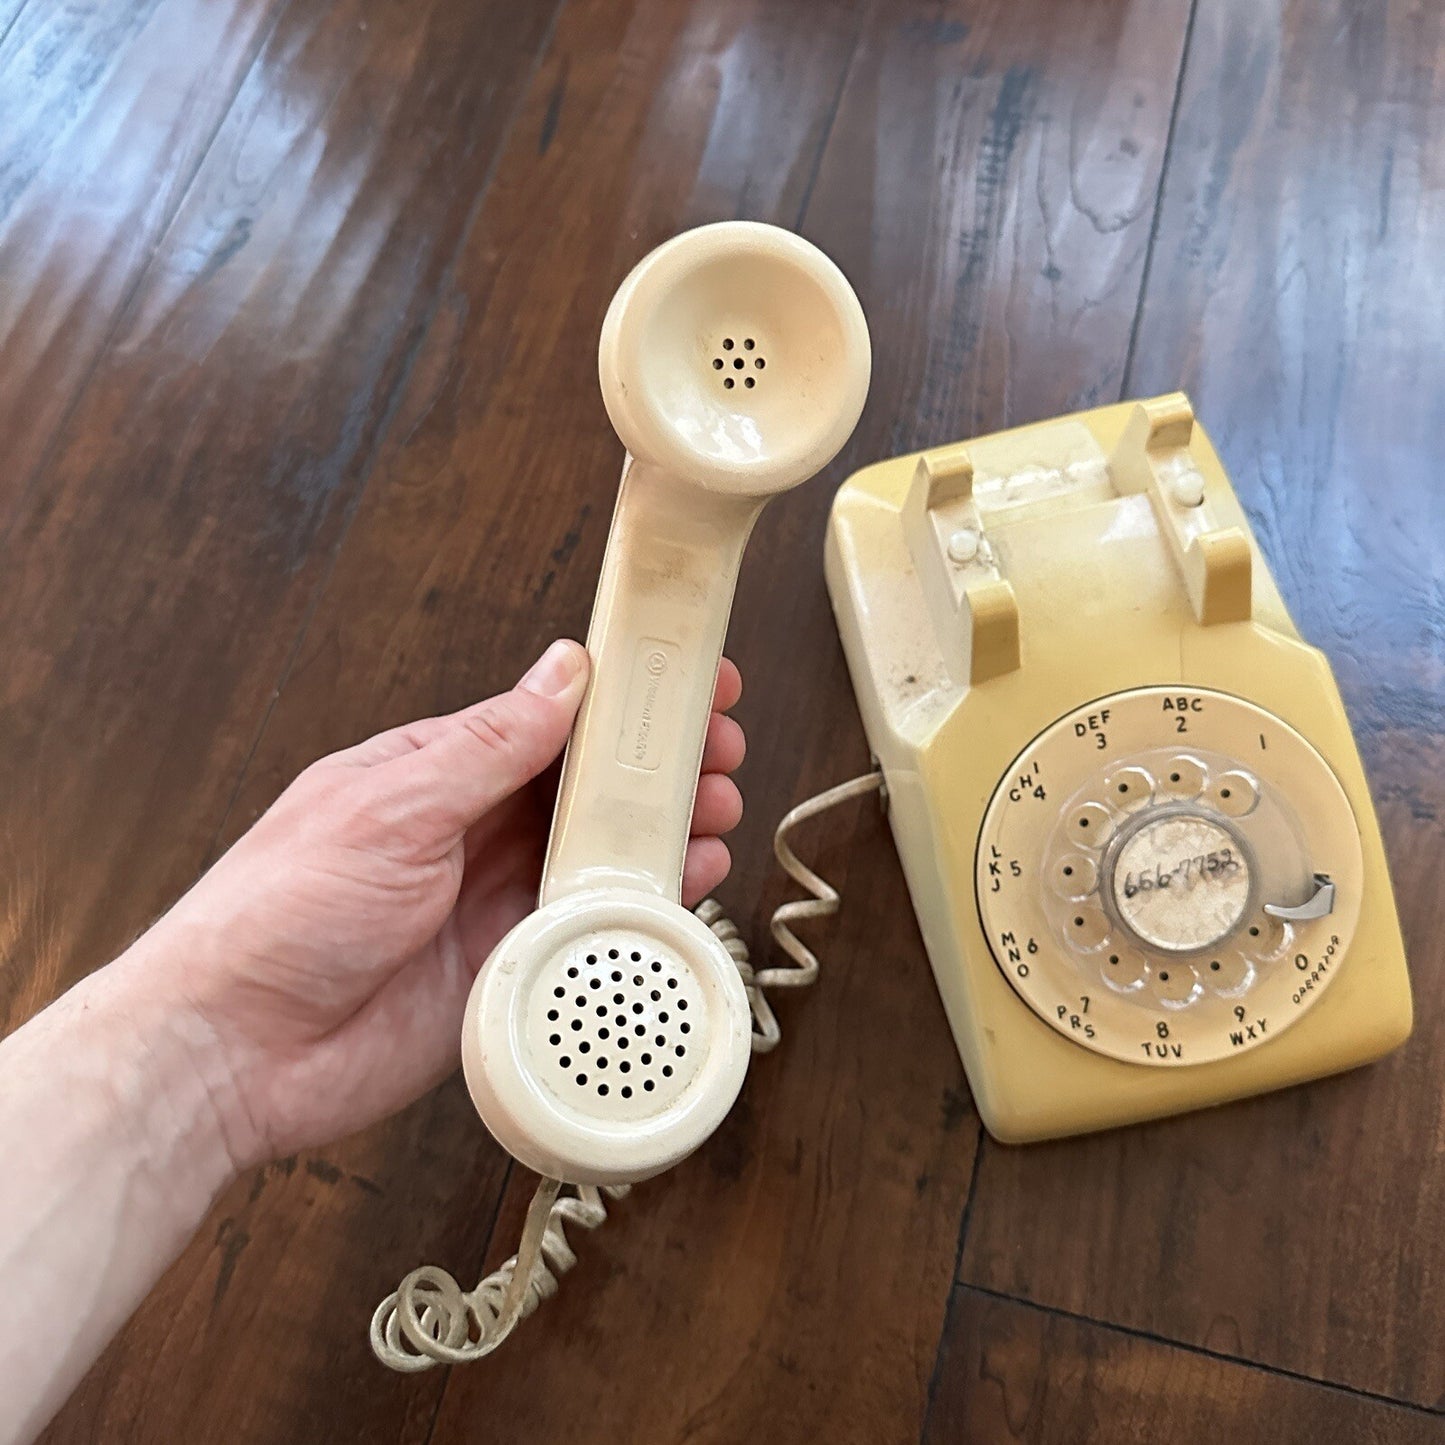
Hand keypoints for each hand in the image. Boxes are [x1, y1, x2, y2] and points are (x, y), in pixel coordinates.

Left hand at [136, 640, 745, 1170]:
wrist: (237, 1051)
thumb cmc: (275, 913)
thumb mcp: (389, 805)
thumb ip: (486, 744)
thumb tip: (561, 674)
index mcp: (436, 771)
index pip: (550, 717)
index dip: (622, 697)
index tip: (683, 677)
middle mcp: (471, 830)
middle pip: (589, 784)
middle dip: (659, 763)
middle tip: (717, 750)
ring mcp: (492, 898)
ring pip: (601, 851)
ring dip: (664, 829)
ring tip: (715, 810)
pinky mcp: (508, 965)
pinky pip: (591, 923)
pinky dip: (641, 902)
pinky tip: (680, 884)